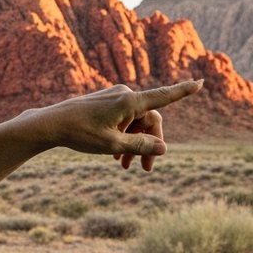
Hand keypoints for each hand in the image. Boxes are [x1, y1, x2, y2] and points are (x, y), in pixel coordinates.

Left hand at [23, 80, 201, 170]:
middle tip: (146, 169)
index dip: (183, 91)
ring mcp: (114, 98)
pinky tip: (117, 157)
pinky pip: (124, 120)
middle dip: (150, 144)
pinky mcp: (106, 103)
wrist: (51, 124)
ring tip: (126, 167)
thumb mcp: (112, 145)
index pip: (163, 96)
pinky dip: (124, 136)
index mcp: (129, 101)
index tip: (201, 82)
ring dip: (135, 144)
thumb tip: (164, 149)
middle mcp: (124, 95)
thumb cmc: (80, 133)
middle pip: (150, 120)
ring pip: (136, 123)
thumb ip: (140, 147)